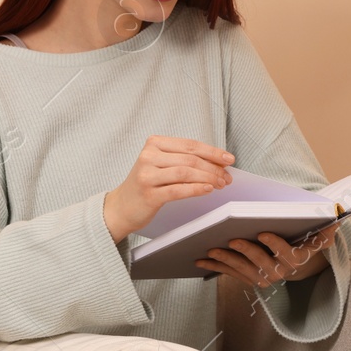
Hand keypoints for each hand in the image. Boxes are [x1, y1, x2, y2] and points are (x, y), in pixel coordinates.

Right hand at [104, 135, 233, 242]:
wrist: (121, 206)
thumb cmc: (147, 184)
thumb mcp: (161, 165)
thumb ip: (184, 159)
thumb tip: (218, 162)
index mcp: (154, 143)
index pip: (190, 145)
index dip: (212, 152)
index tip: (229, 158)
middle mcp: (148, 156)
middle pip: (190, 159)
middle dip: (214, 168)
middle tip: (227, 176)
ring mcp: (147, 175)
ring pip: (185, 173)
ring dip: (208, 178)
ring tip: (221, 184)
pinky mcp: (149, 194)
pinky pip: (178, 190)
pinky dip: (196, 189)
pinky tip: (208, 189)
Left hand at [194, 217, 345, 288]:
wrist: (298, 264)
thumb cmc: (305, 241)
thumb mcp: (320, 235)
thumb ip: (328, 228)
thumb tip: (336, 216)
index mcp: (296, 260)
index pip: (286, 254)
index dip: (275, 244)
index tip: (263, 232)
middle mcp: (279, 272)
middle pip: (260, 263)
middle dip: (245, 252)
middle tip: (231, 239)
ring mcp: (263, 277)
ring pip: (242, 270)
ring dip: (226, 261)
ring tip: (211, 250)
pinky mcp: (248, 278)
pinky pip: (231, 273)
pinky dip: (215, 267)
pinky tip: (201, 260)